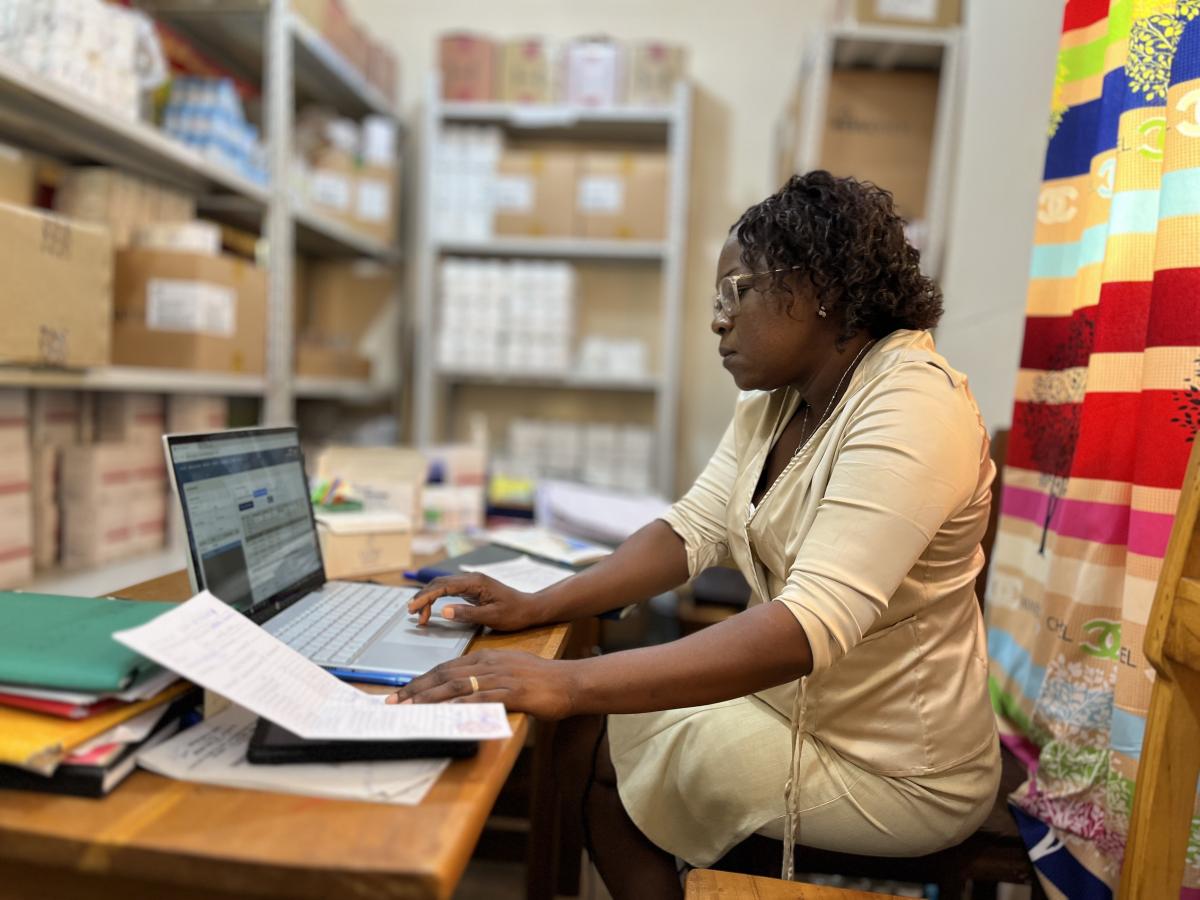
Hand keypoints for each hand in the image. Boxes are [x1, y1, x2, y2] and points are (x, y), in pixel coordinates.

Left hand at [385, 650, 578, 719]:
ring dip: (430, 698)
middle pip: (444, 675)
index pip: (445, 668)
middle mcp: (488, 665)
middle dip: (416, 689)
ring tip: (410, 708)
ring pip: (458, 686)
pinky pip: (483, 699)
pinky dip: (463, 705)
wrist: (569, 682)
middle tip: (393, 701)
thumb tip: (463, 692)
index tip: (401, 691)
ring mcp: (500, 678)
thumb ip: (485, 679)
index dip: (421, 680)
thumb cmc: (540, 680)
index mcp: (485, 658)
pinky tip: (448, 712)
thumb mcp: (508, 672)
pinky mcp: (513, 693)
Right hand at [407, 573, 541, 631]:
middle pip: (439, 583)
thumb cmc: (514, 613)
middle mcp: (471, 579)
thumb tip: (443, 610)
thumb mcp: (492, 617)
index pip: (443, 586)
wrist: (529, 608)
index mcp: (475, 582)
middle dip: (423, 597)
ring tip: (419, 615)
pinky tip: (431, 609)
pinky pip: (449, 591)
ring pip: (442, 586)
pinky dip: (436, 599)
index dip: (426, 597)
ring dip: (428, 598)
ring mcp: (471, 583)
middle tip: (412, 614)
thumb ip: (467, 613)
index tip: (414, 608)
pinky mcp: (471, 590)